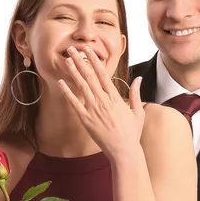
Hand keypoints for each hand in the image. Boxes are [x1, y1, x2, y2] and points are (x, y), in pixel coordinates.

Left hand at [58, 45, 143, 159]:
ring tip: (66, 60)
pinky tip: (61, 83)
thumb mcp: (138, 112)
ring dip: (73, 72)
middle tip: (72, 49)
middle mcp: (104, 101)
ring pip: (82, 87)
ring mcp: (94, 110)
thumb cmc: (132, 133)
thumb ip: (136, 93)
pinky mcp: (86, 120)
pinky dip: (67, 93)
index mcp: (116, 98)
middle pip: (90, 77)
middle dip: (80, 61)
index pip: (103, 74)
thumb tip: (139, 78)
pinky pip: (74, 104)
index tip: (88, 50)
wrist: (123, 151)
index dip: (94, 60)